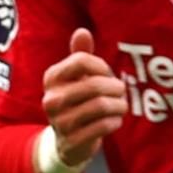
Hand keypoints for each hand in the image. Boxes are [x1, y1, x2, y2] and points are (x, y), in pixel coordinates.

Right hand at [42, 28, 125, 168]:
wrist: (66, 142)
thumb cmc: (76, 101)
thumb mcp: (76, 78)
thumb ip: (80, 55)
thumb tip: (82, 31)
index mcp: (51, 78)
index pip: (82, 61)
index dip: (101, 66)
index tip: (106, 74)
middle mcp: (51, 99)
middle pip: (94, 85)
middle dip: (116, 88)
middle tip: (121, 92)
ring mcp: (59, 121)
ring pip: (101, 106)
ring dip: (119, 106)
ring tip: (121, 106)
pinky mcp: (71, 141)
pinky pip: (102, 127)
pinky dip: (115, 122)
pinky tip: (115, 121)